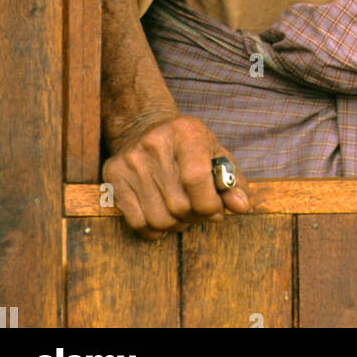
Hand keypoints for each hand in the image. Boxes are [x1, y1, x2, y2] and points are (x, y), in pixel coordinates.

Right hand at [102, 113, 249, 240]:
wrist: (143, 126)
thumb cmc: (187, 145)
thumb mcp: (214, 153)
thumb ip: (232, 181)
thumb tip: (242, 207)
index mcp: (186, 132)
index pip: (197, 180)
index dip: (210, 205)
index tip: (216, 210)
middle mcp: (155, 143)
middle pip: (179, 205)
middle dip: (195, 217)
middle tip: (199, 211)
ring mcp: (131, 160)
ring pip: (159, 219)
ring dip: (176, 225)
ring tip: (182, 212)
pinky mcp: (113, 175)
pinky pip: (138, 223)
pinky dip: (155, 229)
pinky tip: (162, 214)